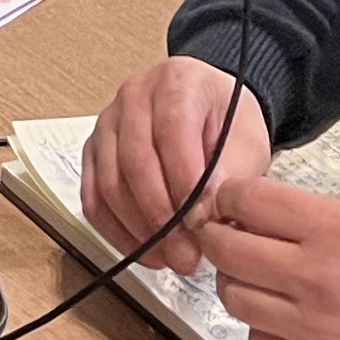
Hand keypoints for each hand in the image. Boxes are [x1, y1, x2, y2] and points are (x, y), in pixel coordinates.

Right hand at [81, 55, 274, 274]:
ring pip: (110, 183)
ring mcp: (108, 124)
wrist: (211, 113)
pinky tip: (145, 250)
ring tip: (171, 257)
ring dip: (139, 230)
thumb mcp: (246, 144)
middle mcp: (135, 96)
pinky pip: (93, 198)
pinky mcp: (94, 153)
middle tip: (187, 255)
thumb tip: (205, 216)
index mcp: (177, 81)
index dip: (185, 182)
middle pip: (135, 160)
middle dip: (162, 217)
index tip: (202, 222)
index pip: (172, 129)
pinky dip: (116, 232)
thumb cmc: (228, 123)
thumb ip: (229, 176)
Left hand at [194, 174, 339, 339]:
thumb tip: (256, 215)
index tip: (229, 203)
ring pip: (234, 299)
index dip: (230, 198)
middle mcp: (316, 279)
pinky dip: (264, 329)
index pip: (248, 202)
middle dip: (219, 238)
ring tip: (259, 280)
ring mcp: (313, 331)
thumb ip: (312, 218)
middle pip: (227, 251)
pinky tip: (284, 320)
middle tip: (227, 237)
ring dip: (239, 284)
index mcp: (334, 230)